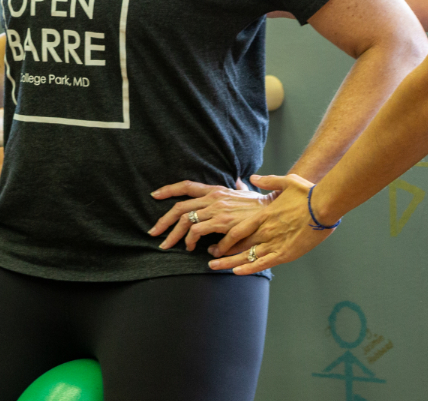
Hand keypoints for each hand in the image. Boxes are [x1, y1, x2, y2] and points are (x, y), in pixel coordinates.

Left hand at [148, 178, 276, 250]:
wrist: (274, 211)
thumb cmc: (260, 205)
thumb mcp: (246, 192)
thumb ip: (239, 187)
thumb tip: (239, 180)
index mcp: (216, 190)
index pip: (187, 185)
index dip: (169, 189)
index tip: (154, 195)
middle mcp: (214, 197)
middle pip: (180, 206)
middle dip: (164, 221)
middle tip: (154, 233)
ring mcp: (217, 209)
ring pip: (186, 220)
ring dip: (174, 235)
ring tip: (168, 246)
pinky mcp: (222, 222)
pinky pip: (198, 232)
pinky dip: (191, 241)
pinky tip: (192, 248)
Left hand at [207, 173, 334, 274]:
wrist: (324, 205)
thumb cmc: (307, 193)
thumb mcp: (285, 181)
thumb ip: (267, 181)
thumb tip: (252, 177)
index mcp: (264, 215)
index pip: (238, 229)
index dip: (225, 238)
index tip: (216, 242)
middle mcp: (266, 230)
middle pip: (239, 244)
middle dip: (222, 252)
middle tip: (210, 258)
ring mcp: (275, 243)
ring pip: (247, 256)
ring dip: (229, 263)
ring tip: (215, 267)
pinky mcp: (286, 253)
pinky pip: (263, 263)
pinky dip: (249, 268)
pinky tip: (237, 272)